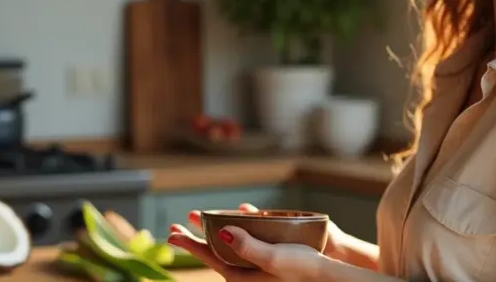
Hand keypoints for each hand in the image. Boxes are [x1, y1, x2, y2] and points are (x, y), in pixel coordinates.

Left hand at [166, 205, 331, 281]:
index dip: (189, 244)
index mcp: (240, 275)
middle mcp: (245, 272)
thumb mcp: (272, 257)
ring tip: (199, 220)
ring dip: (213, 230)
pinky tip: (238, 218)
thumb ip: (247, 246)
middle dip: (195, 236)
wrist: (324, 274)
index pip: (208, 256)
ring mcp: (255, 265)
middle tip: (175, 226)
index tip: (171, 234)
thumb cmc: (301, 268)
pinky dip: (237, 229)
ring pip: (227, 246)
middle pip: (214, 251)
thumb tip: (221, 231)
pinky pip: (245, 243)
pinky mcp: (266, 258)